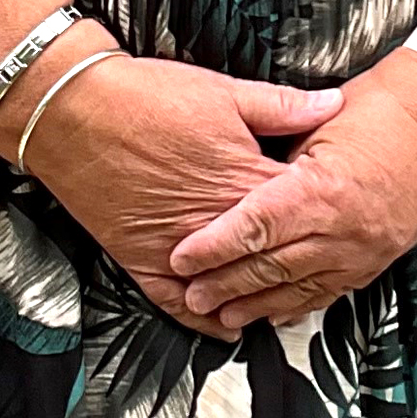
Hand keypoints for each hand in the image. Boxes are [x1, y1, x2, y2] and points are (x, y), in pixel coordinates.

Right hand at [8, 52, 340, 324]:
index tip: (343, 216)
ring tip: (286, 305)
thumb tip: (333, 104)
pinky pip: (182, 308)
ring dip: (259, 299)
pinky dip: (207, 321)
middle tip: (328, 266)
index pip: (302, 212)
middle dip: (301, 263)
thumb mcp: (224, 92)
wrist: (73, 113)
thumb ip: (282, 107)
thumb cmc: (147, 97)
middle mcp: (217, 225)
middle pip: (274, 258)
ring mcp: (180, 250)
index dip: (325, 215)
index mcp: (244, 182)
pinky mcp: (143, 263)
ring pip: (234, 289)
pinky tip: (227, 325)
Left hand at [163, 50, 416, 333]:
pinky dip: (297, 304)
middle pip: (270, 267)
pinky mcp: (379, 257)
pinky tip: (274, 313)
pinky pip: (331, 291)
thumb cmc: (383, 105)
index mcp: (321, 191)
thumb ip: (278, 154)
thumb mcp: (319, 122)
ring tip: (222, 316)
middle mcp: (342, 230)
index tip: (181, 258)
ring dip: (256, 305)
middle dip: (224, 285)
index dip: (213, 247)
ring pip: (298, 288)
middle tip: (190, 297)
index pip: (252, 228)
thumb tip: (237, 180)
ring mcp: (364, 249)